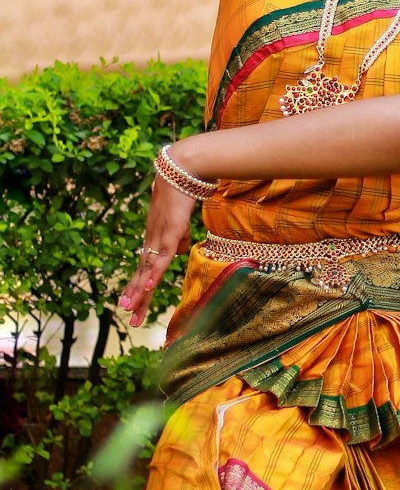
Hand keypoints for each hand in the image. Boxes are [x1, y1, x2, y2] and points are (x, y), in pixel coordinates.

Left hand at [118, 173, 195, 327]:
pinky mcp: (170, 233)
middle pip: (141, 273)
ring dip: (138, 290)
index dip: (138, 288)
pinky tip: (147, 287)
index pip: (144, 269)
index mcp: (153, 239)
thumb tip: (181, 252)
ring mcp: (159, 237)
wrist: (180, 171)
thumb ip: (179, 239)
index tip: (131, 306)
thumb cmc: (181, 193)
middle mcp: (152, 240)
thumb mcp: (180, 223)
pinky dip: (153, 273)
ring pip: (147, 269)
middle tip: (129, 317)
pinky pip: (161, 257)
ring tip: (128, 309)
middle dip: (136, 297)